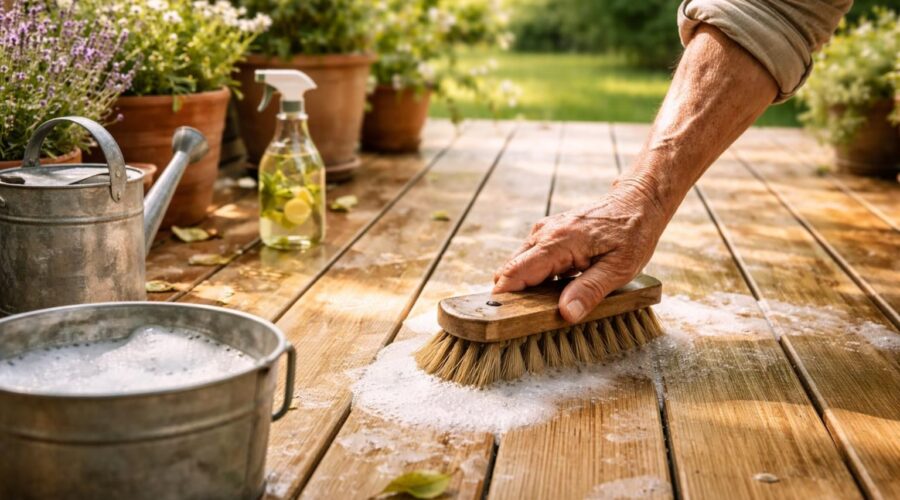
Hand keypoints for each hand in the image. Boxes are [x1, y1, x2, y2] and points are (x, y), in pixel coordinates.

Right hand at [492, 177, 669, 322]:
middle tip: (525, 320)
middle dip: (513, 296)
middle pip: (510, 270)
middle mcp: (544, 233)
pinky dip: (535, 277)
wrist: (637, 201)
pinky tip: (553, 290)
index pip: (515, 272)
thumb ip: (590, 290)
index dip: (504, 297)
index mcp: (558, 242)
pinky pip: (530, 259)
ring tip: (542, 308)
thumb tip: (566, 313)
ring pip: (519, 265)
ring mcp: (544, 232)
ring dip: (525, 287)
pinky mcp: (548, 234)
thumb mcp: (620, 268)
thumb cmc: (632, 232)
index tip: (500, 319)